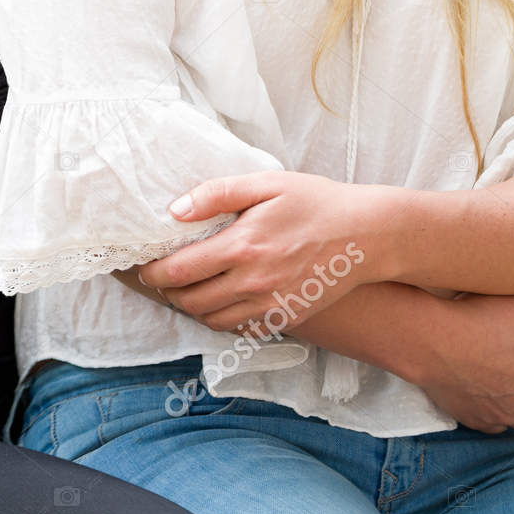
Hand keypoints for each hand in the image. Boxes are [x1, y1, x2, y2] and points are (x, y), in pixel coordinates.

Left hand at [133, 171, 398, 334]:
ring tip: (189, 288)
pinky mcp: (286, 318)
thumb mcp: (266, 184)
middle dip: (170, 292)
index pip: (180, 271)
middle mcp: (252, 283)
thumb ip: (217, 194)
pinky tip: (224, 298)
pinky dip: (224, 318)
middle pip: (191, 302)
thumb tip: (176, 210)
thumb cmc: (317, 202)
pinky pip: (242, 328)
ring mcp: (270, 306)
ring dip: (194, 307)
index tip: (145, 266)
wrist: (368, 236)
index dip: (155, 272)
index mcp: (242, 247)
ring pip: (214, 320)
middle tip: (163, 277)